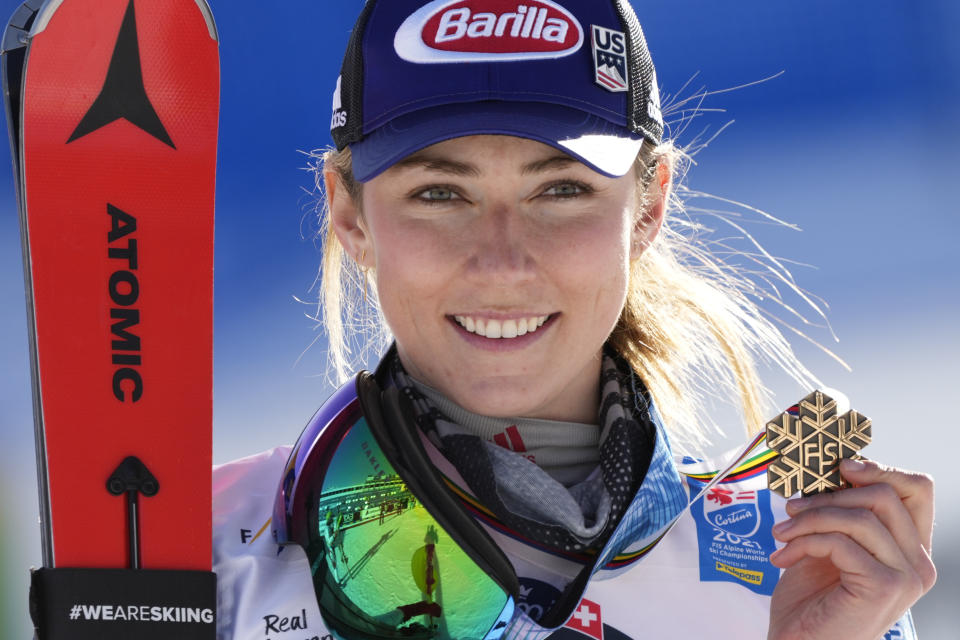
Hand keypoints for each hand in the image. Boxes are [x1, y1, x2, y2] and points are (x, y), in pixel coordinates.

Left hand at [767, 458, 935, 639]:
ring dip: (808, 519)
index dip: (880, 469)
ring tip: (781, 533)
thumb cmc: (812, 599)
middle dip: (830, 494)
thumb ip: (840, 511)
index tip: (839, 468)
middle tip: (792, 508)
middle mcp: (919, 563)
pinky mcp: (883, 587)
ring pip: (859, 517)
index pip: (918, 489)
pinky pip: (839, 542)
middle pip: (885, 495)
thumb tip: (831, 466)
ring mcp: (905, 577)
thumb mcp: (828, 543)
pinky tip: (783, 557)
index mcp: (911, 548)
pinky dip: (803, 542)